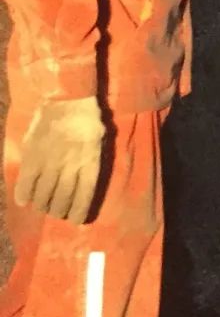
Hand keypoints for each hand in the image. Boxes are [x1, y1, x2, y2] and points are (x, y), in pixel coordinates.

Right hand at [15, 96, 104, 223]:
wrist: (67, 95)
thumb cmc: (87, 117)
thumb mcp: (99, 138)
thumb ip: (92, 161)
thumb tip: (85, 184)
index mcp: (89, 160)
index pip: (84, 196)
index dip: (79, 212)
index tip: (76, 221)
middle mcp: (70, 165)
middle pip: (63, 199)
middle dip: (60, 211)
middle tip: (58, 213)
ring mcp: (49, 162)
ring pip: (43, 196)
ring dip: (43, 206)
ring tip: (44, 206)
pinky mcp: (32, 156)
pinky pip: (25, 184)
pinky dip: (24, 196)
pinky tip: (25, 200)